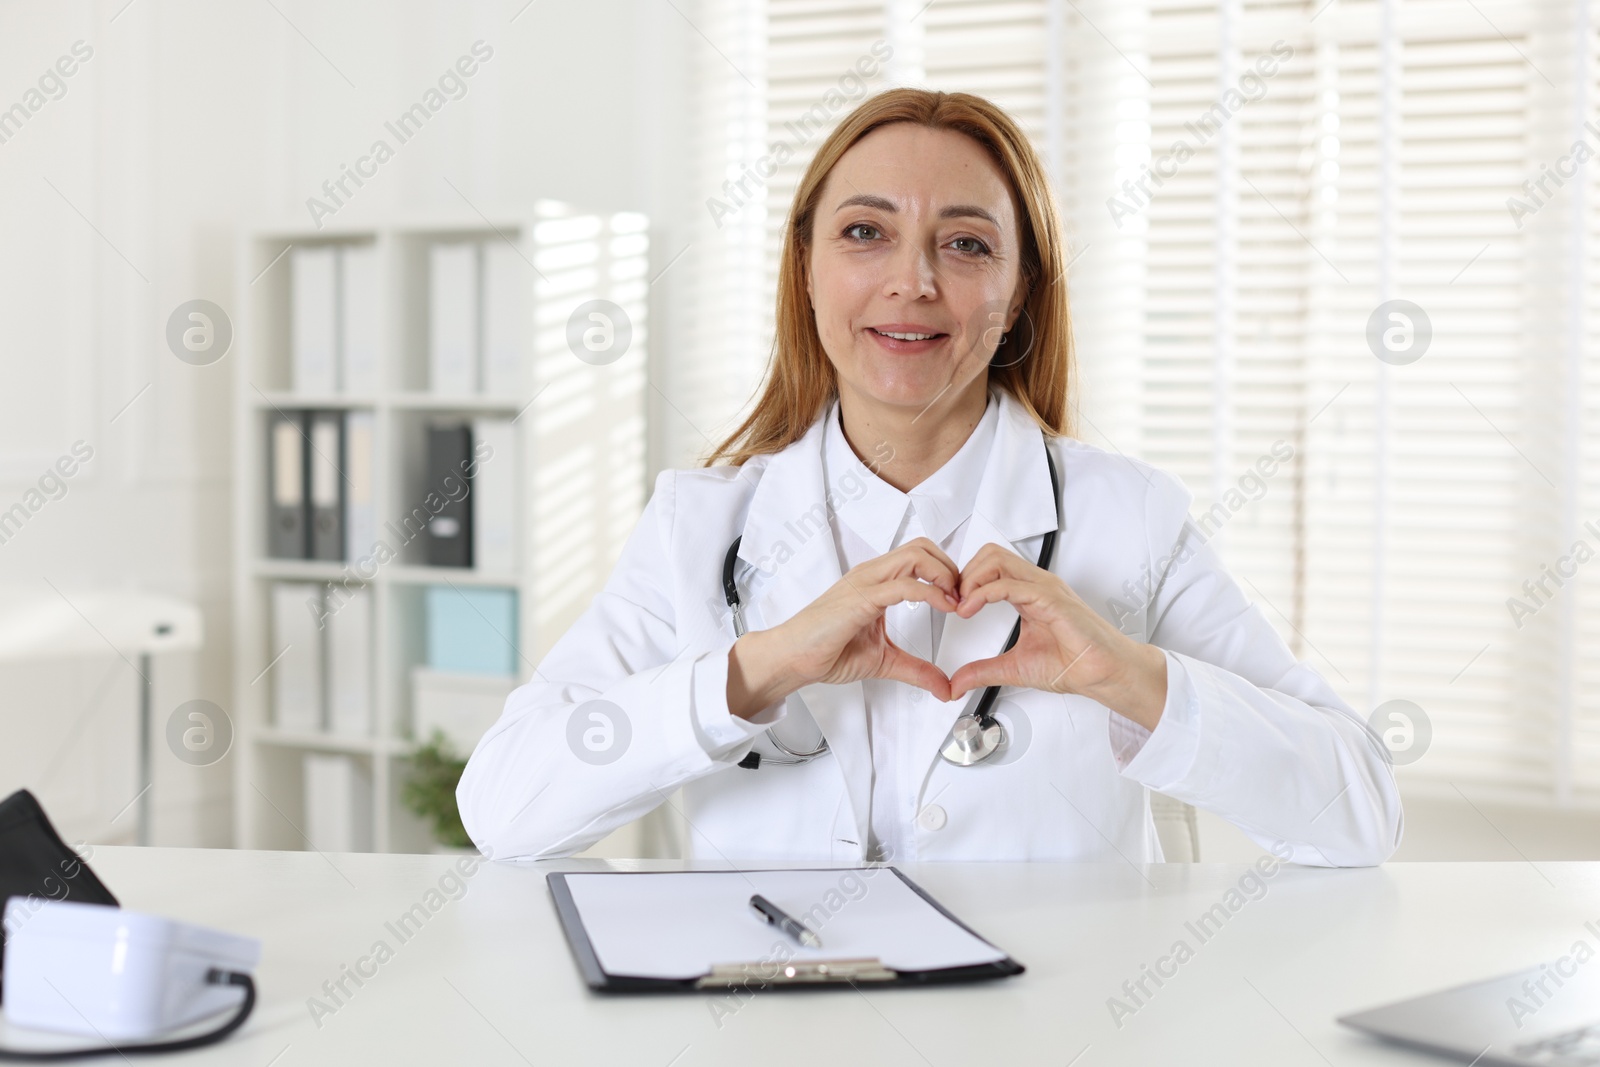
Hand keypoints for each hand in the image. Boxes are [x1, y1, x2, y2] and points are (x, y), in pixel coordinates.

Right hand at [727, 537, 959, 718]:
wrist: (792, 658)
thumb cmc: (825, 651)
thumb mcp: (885, 661)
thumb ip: (916, 670)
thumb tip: (945, 687)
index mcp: (877, 582)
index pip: (920, 556)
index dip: (947, 573)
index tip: (961, 600)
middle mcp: (872, 574)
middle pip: (923, 547)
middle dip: (951, 567)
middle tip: (963, 597)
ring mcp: (866, 582)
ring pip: (916, 555)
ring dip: (945, 574)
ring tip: (956, 601)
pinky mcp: (861, 598)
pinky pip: (903, 584)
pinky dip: (931, 592)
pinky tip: (944, 607)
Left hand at [946, 543, 1168, 730]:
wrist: (1104, 674)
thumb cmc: (1073, 664)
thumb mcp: (1014, 668)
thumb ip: (983, 671)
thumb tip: (956, 684)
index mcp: (1028, 593)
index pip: (990, 567)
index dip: (965, 581)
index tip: (951, 606)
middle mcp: (1036, 584)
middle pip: (990, 554)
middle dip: (964, 574)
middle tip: (953, 603)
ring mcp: (1044, 588)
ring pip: (996, 559)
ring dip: (970, 579)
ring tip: (961, 606)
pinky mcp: (1051, 598)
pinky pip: (1009, 584)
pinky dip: (982, 593)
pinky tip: (970, 610)